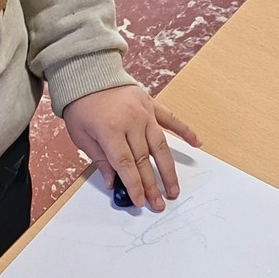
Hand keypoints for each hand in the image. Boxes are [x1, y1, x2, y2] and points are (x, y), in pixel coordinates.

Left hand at [63, 87, 200, 211]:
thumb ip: (99, 159)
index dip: (134, 184)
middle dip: (152, 184)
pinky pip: (171, 119)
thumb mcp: (81, 135)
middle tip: (159, 204)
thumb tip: (112, 182)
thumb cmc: (81, 106)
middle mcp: (131, 122)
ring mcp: (144, 113)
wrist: (88, 73)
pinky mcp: (151, 104)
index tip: (141, 201)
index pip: (125, 163)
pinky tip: (197, 143)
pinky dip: (185, 131)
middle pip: (144, 159)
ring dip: (169, 169)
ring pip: (160, 145)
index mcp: (110, 130)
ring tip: (173, 189)